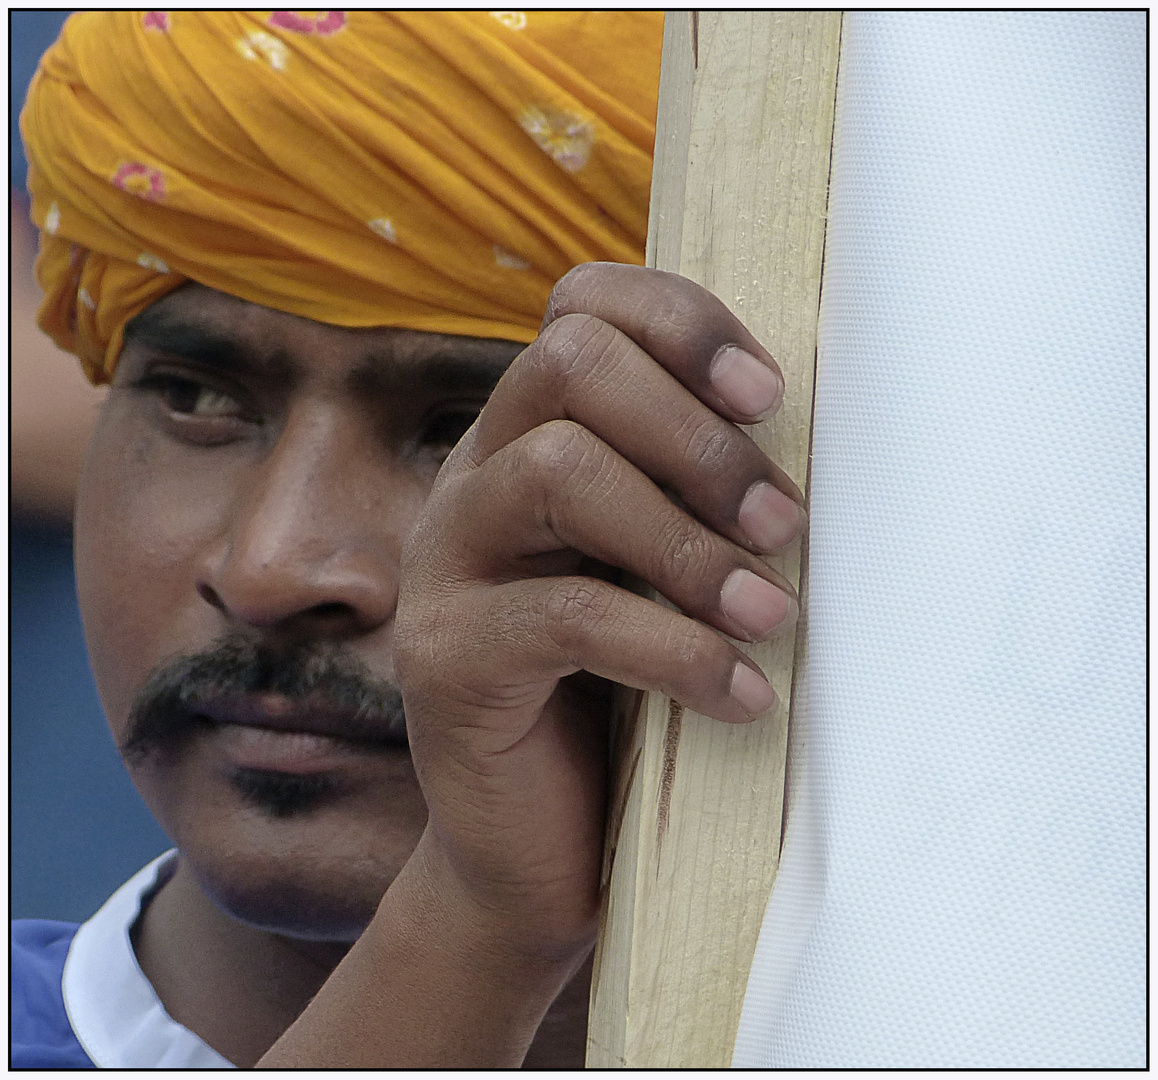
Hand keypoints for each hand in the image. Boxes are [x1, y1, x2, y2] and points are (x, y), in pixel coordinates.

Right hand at [393, 263, 803, 965]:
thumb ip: (696, 495)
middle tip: (784, 524)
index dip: (679, 322)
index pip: (579, 309)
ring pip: (560, 470)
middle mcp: (474, 478)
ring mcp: (446, 562)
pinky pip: (566, 614)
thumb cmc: (627, 694)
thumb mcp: (663, 571)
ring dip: (689, 540)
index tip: (770, 395)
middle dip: (697, 436)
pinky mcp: (443, 656)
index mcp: (529, 437)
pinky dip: (675, 649)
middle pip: (567, 363)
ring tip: (771, 611)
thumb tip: (814, 435)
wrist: (541, 846)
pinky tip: (742, 697)